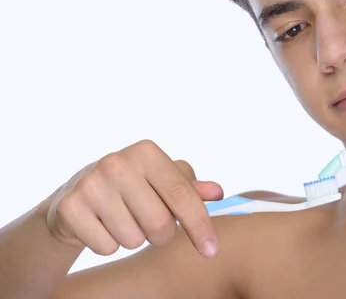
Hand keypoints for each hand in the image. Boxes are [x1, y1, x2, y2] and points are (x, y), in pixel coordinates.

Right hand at [45, 140, 223, 257]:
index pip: (182, 196)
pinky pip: (107, 247)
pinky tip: (101, 225)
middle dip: (161, 235)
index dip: (200, 226)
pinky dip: (109, 244)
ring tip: (122, 219)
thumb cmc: (131, 186)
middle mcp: (118, 163)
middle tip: (149, 223)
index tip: (211, 251)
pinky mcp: (71, 207)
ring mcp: (91, 184)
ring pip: (134, 240)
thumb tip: (217, 192)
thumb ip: (189, 188)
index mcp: (146, 152)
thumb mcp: (160, 180)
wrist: (76, 194)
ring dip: (134, 238)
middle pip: (160, 224)